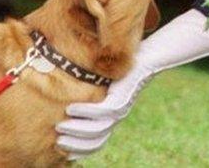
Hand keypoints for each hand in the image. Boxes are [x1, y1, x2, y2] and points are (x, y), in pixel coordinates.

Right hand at [55, 9, 208, 159]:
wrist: (151, 56)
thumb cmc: (127, 65)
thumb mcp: (107, 81)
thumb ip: (93, 90)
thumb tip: (68, 94)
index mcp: (114, 114)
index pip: (97, 141)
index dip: (81, 149)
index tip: (64, 152)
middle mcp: (118, 115)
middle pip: (96, 140)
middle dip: (75, 144)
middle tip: (57, 141)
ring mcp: (121, 108)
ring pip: (97, 129)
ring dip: (77, 130)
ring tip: (60, 126)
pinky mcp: (122, 98)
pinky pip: (102, 111)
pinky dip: (85, 112)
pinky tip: (71, 109)